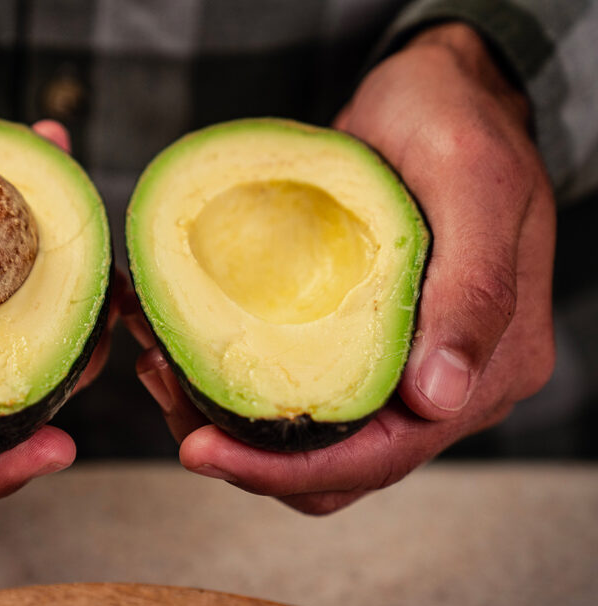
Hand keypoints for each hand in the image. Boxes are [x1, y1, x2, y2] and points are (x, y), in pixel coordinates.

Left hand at [131, 22, 555, 513]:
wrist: (440, 92)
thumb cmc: (458, 121)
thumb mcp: (473, 181)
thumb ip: (471, 290)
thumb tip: (438, 399)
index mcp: (487, 370)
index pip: (380, 458)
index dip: (285, 470)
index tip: (199, 449)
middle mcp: (442, 387)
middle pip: (332, 469)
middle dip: (240, 451)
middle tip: (163, 389)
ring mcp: (397, 369)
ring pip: (303, 441)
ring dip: (225, 418)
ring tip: (161, 362)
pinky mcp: (356, 346)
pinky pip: (293, 390)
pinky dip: (234, 381)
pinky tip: (185, 340)